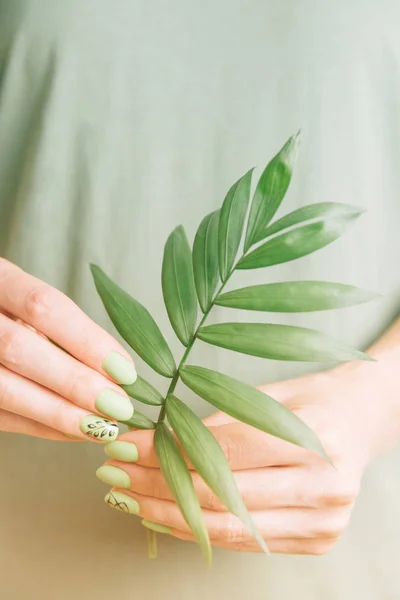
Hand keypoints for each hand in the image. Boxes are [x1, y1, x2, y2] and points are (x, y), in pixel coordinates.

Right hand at [0, 259, 136, 440]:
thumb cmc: (14, 312)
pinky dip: (40, 427)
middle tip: (118, 404)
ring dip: (58, 412)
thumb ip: (64, 326)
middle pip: (19, 348)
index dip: (85, 339)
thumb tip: (118, 369)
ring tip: (102, 425)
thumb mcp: (31, 301)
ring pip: (3, 388)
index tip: (124, 369)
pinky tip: (76, 431)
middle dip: (73, 381)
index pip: (42, 305)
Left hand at [97, 362, 398, 553]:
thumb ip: (219, 422)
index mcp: (315, 437)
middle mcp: (324, 486)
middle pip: (219, 494)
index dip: (165, 451)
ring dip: (167, 513)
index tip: (125, 444)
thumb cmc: (313, 400)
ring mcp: (323, 521)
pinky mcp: (316, 540)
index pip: (222, 451)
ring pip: (226, 527)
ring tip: (127, 497)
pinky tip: (163, 516)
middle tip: (114, 473)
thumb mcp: (269, 394)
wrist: (359, 422)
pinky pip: (243, 542)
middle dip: (156, 484)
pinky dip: (198, 530)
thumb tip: (157, 442)